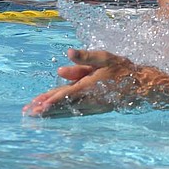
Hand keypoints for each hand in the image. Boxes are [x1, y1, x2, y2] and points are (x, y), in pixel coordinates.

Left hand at [23, 48, 142, 117]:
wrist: (140, 85)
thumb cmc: (121, 68)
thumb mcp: (104, 57)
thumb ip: (86, 57)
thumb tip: (68, 52)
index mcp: (90, 85)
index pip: (67, 94)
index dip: (52, 99)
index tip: (39, 105)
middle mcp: (89, 99)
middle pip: (64, 105)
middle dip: (46, 109)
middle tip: (29, 113)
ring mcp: (92, 106)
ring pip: (68, 110)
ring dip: (51, 113)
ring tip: (35, 115)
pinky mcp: (94, 109)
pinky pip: (74, 112)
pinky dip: (62, 114)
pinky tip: (52, 115)